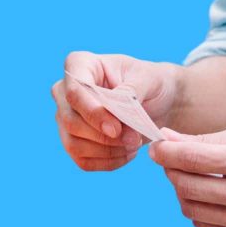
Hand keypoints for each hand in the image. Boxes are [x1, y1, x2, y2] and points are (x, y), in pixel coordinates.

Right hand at [52, 51, 179, 171]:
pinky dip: (107, 162)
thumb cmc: (152, 81)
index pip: (74, 90)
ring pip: (74, 144)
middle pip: (71, 121)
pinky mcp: (74, 141)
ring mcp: (67, 117)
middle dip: (104, 136)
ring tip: (135, 144)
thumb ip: (129, 91)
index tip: (116, 129)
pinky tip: (128, 154)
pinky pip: (82, 160)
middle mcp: (65, 91)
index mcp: (81, 65)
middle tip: (134, 139)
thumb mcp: (148, 78)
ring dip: (107, 151)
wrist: (160, 99)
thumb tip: (113, 110)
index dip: (92, 112)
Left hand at [150, 126, 225, 226]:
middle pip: (186, 185)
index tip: (156, 146)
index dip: (166, 152)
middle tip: (173, 159)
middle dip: (171, 170)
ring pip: (190, 208)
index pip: (192, 158)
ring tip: (193, 177)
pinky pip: (204, 225)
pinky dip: (199, 209)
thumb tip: (168, 139)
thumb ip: (208, 140)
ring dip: (182, 190)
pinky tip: (210, 195)